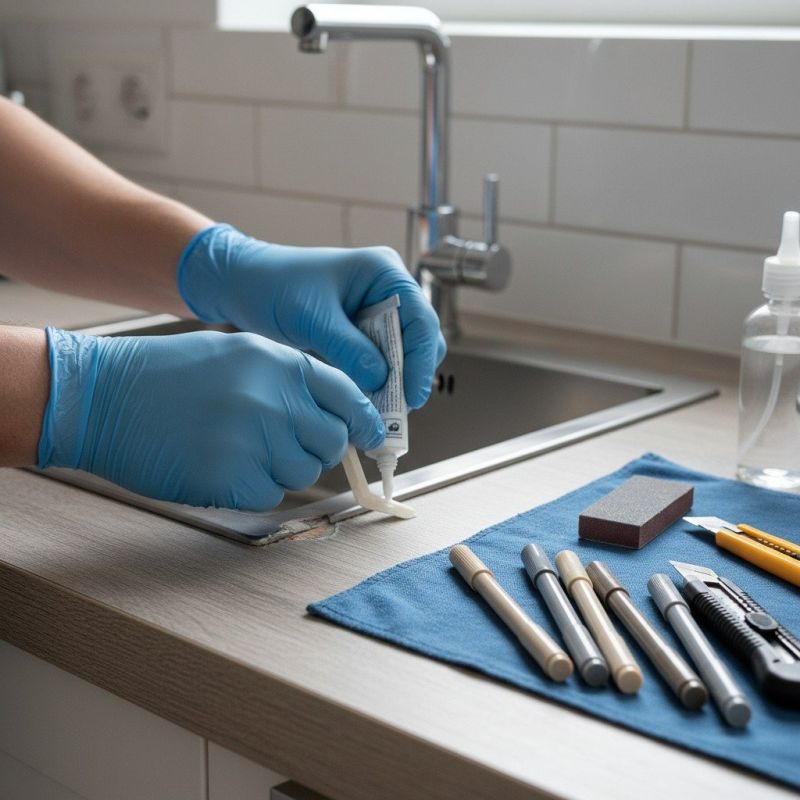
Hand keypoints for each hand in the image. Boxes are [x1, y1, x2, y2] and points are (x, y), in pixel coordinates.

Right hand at [37, 328, 383, 509]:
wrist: (101, 396)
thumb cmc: (167, 375)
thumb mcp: (238, 354)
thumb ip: (289, 380)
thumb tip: (331, 414)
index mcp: (279, 362)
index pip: (348, 395)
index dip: (364, 419)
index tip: (370, 435)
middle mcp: (274, 399)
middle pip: (331, 441)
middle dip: (317, 447)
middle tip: (286, 444)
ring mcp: (254, 439)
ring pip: (303, 472)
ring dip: (281, 469)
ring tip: (240, 450)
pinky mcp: (230, 478)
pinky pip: (268, 495)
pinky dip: (251, 489)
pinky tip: (221, 467)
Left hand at [177, 224, 445, 408]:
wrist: (243, 285)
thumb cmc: (274, 286)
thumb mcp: (312, 318)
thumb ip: (349, 349)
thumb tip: (382, 381)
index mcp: (384, 273)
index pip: (421, 319)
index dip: (421, 360)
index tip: (412, 396)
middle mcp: (387, 291)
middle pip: (419, 340)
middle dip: (410, 376)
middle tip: (396, 411)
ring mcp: (376, 313)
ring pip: (403, 356)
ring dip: (394, 384)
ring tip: (380, 413)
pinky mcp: (362, 334)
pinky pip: (381, 363)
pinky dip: (377, 385)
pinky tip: (365, 403)